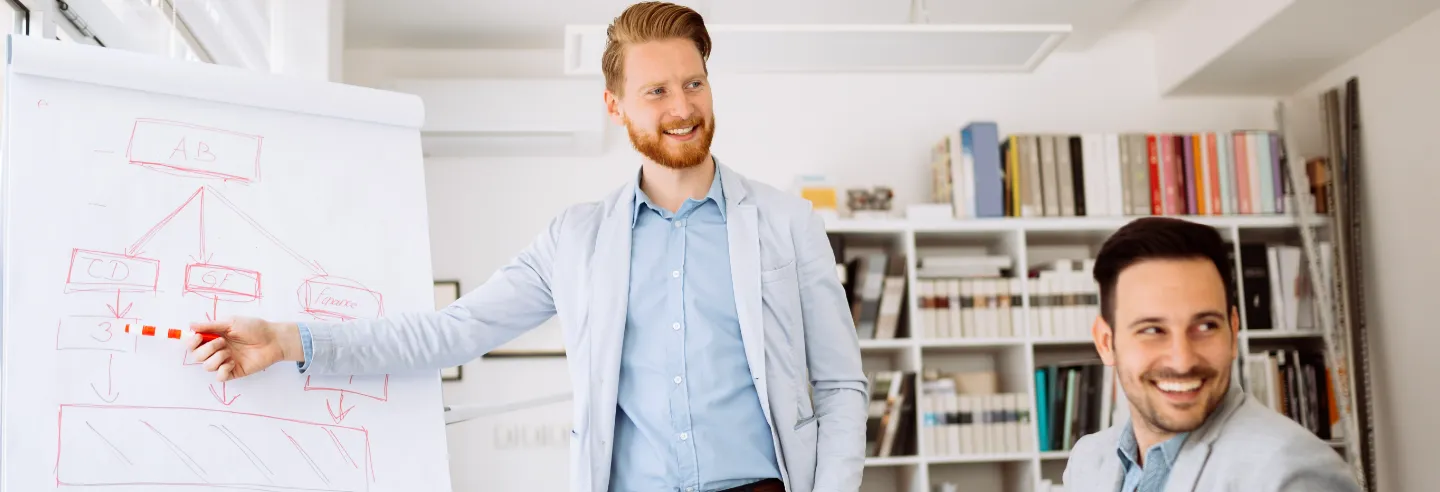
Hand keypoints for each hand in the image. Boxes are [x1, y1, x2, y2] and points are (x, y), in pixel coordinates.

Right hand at [188, 316, 302, 381]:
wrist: (273, 339)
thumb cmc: (254, 328)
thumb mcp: (230, 322)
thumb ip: (210, 325)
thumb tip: (190, 326)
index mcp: (214, 337)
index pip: (193, 343)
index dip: (191, 342)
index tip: (199, 336)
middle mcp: (217, 350)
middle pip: (197, 356)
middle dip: (206, 349)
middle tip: (222, 342)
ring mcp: (225, 362)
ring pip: (206, 367)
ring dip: (216, 357)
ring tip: (229, 351)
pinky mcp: (233, 372)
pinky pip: (219, 377)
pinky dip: (223, 370)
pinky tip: (232, 362)